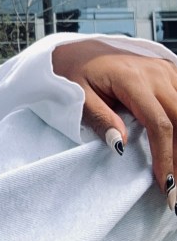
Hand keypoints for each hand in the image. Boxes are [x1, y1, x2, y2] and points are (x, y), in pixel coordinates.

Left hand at [52, 39, 176, 208]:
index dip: (165, 156)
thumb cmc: (73, 74)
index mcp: (132, 79)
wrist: (77, 50)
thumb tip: (120, 145)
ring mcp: (165, 71)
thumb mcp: (77, 96)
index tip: (165, 186)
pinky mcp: (169, 73)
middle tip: (175, 190)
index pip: (159, 124)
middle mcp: (155, 73)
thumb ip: (99, 119)